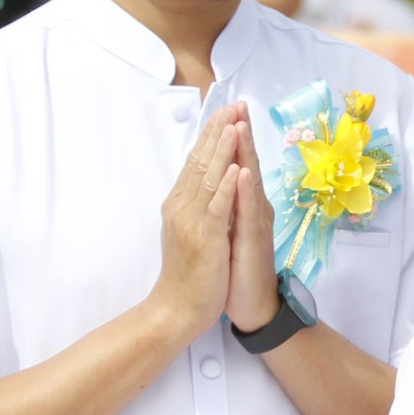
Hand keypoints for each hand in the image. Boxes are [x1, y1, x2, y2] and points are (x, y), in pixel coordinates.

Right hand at [149, 108, 241, 341]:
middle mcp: (182, 208)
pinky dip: (227, 186)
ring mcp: (192, 222)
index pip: (195, 162)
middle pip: (200, 162)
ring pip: (208, 178)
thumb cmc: (188, 273)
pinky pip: (217, 208)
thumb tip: (209, 182)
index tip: (225, 111)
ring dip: (222, 149)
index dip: (211, 136)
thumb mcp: (192, 231)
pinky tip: (237, 168)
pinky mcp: (205, 240)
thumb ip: (198, 206)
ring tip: (235, 123)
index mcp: (180, 204)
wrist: (176, 310)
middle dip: (217, 132)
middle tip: (232, 104)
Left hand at [222, 105, 284, 332]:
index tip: (228, 109)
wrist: (252, 305)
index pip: (238, 163)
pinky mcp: (254, 242)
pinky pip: (248, 213)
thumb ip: (230, 203)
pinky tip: (244, 173)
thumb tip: (224, 179)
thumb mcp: (231, 229)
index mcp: (244, 204)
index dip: (233, 137)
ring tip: (241, 124)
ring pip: (250, 182)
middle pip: (247, 164)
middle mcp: (254, 208)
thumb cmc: (239, 268)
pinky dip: (245, 192)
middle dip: (241, 133)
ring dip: (245, 152)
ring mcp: (256, 223)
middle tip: (238, 104)